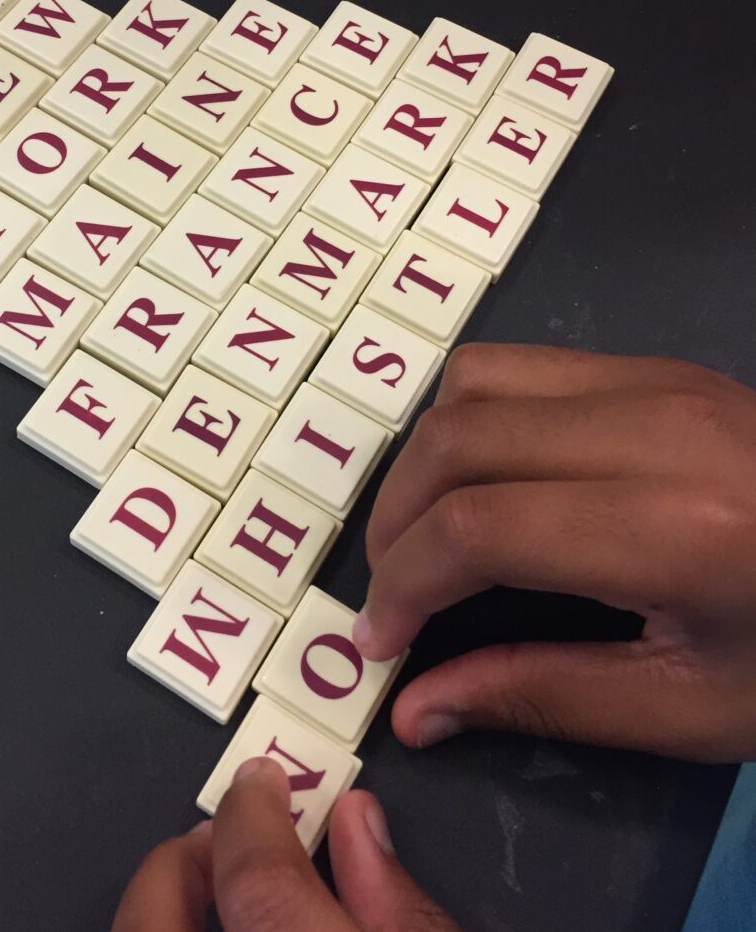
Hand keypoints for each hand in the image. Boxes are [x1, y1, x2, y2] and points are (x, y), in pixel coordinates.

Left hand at [112, 757, 459, 931]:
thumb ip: (400, 904)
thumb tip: (353, 819)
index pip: (257, 884)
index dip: (252, 817)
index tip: (260, 782)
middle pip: (152, 927)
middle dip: (177, 867)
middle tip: (217, 844)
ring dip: (160, 910)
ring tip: (212, 891)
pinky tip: (211, 930)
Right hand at [354, 343, 755, 762]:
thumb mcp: (692, 706)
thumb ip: (542, 695)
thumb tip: (416, 708)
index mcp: (674, 525)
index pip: (478, 527)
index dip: (403, 586)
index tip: (380, 640)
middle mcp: (651, 425)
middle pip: (454, 442)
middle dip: (394, 522)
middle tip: (393, 591)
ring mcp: (652, 377)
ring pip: (470, 384)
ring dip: (422, 461)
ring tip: (428, 530)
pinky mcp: (652, 364)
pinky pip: (515, 367)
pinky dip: (468, 420)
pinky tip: (487, 479)